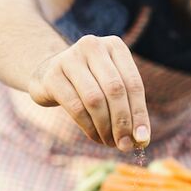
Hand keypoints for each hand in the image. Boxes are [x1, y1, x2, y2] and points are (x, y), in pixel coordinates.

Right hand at [28, 35, 150, 151]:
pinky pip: (76, 107)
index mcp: (114, 45)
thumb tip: (141, 139)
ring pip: (95, 99)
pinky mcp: (52, 75)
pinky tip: (95, 136)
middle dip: (122, 122)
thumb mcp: (111, 86)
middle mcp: (93, 46)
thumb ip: (128, 107)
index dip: (139, 113)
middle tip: (125, 145)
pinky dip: (89, 127)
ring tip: (110, 142)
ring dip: (105, 127)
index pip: (133, 83)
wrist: (48, 74)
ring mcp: (70, 58)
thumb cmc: (89, 83)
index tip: (142, 138)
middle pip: (115, 90)